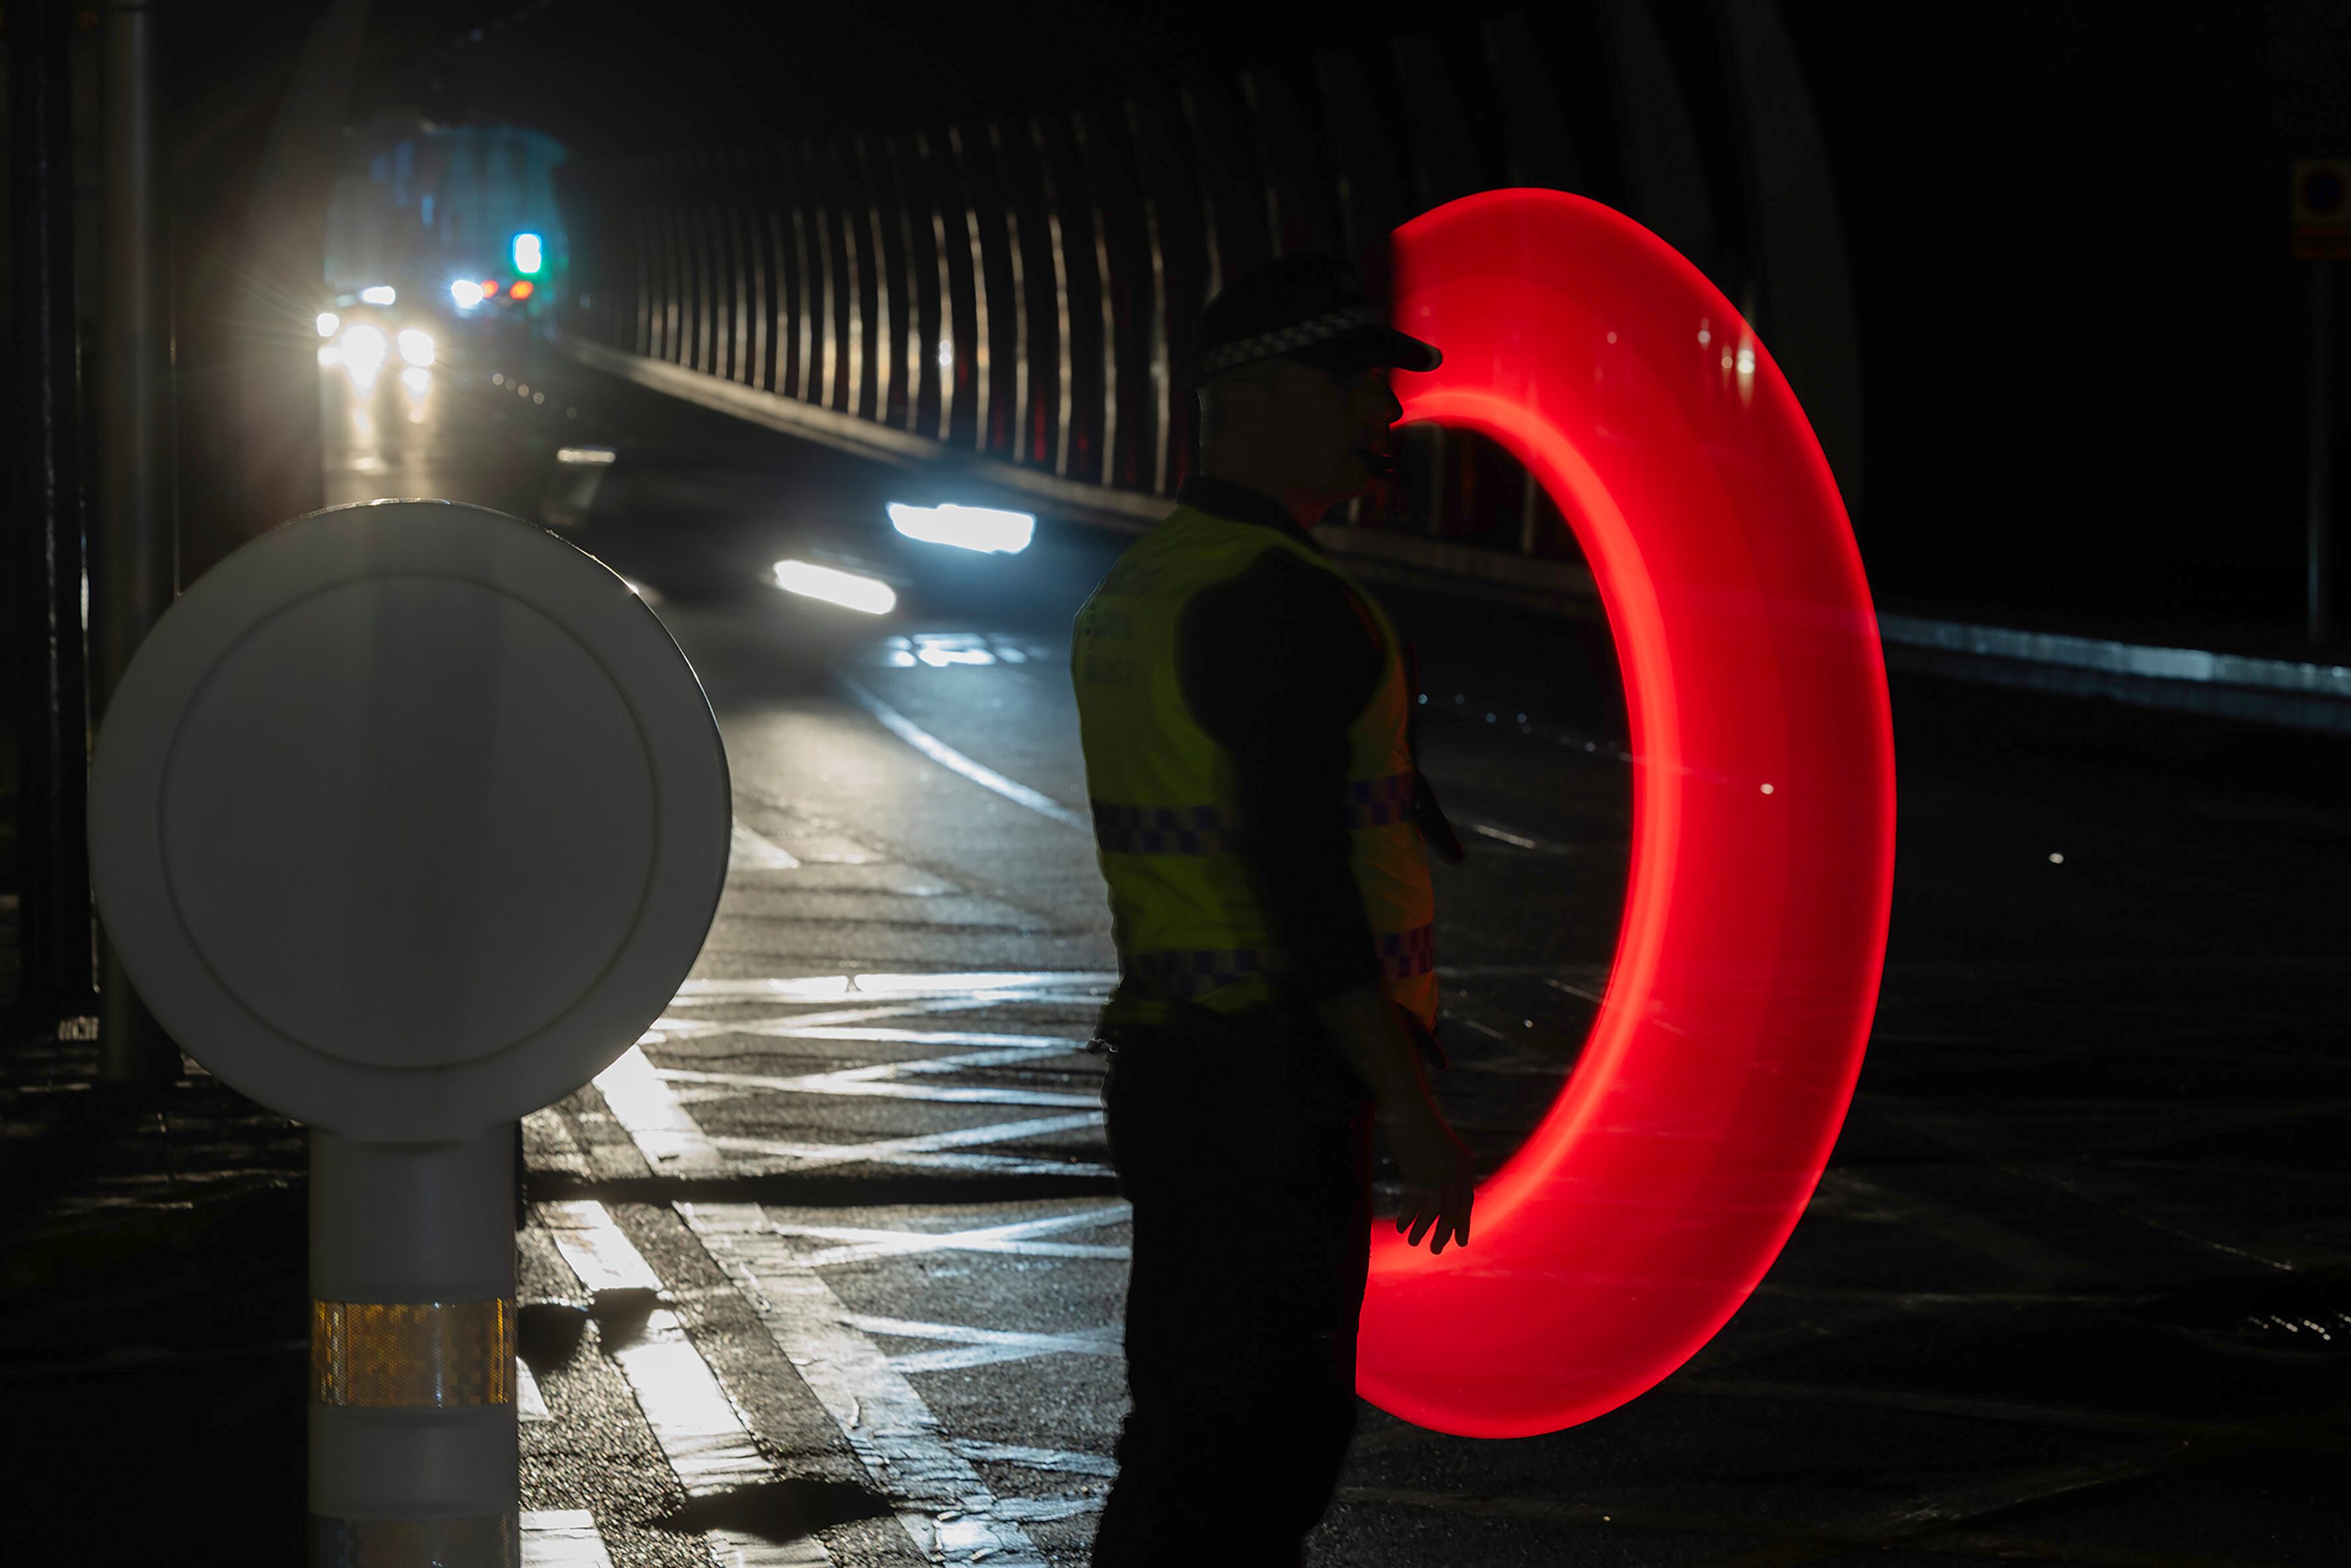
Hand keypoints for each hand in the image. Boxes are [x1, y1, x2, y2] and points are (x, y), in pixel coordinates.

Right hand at [1383, 1096, 1473, 1253]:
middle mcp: (1455, 1170)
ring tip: (1413, 1242)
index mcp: (1464, 1164)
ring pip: (1434, 1210)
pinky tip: (1400, 1225)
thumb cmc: (1422, 1126)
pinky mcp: (1417, 1170)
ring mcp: (1436, 1171)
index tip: (1461, 1240)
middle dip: (1446, 1231)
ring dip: (1423, 1229)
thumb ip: (1446, 1168)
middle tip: (1437, 1250)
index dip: (1463, 1221)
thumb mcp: (1441, 1148)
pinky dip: (1408, 1216)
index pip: (1466, 1200)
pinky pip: (1414, 1201)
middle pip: (1453, 1209)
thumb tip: (1442, 1191)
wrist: (1409, 1106)